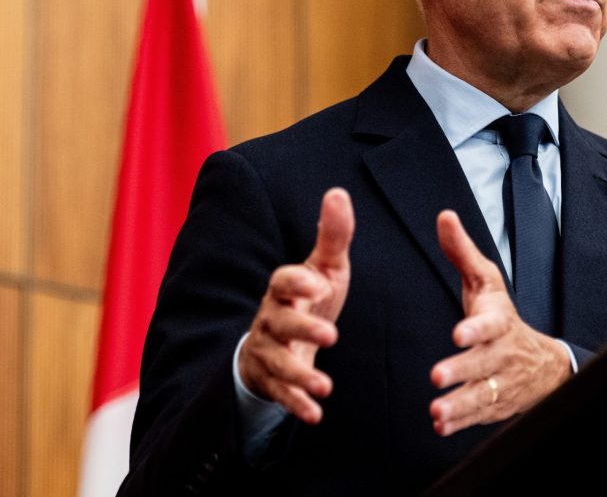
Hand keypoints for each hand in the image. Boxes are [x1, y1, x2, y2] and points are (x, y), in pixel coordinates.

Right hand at [237, 188, 353, 423]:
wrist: (285, 339)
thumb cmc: (310, 297)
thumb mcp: (326, 267)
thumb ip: (333, 235)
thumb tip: (338, 191)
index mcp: (285, 287)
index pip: (283, 280)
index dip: (298, 281)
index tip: (319, 284)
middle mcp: (271, 317)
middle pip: (280, 323)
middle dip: (303, 329)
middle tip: (332, 336)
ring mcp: (268, 349)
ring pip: (278, 362)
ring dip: (300, 375)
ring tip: (326, 386)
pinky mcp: (271, 379)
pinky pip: (280, 393)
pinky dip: (295, 404)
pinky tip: (315, 414)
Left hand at [429, 210, 570, 436]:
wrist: (542, 364)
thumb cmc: (502, 315)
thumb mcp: (486, 281)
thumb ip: (462, 252)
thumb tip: (443, 216)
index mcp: (498, 322)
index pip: (489, 325)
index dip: (474, 330)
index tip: (458, 334)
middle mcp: (501, 354)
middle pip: (482, 364)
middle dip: (461, 371)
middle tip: (437, 376)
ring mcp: (499, 382)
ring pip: (480, 396)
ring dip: (458, 404)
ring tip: (437, 410)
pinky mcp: (494, 406)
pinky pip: (478, 417)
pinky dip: (460, 423)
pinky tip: (441, 426)